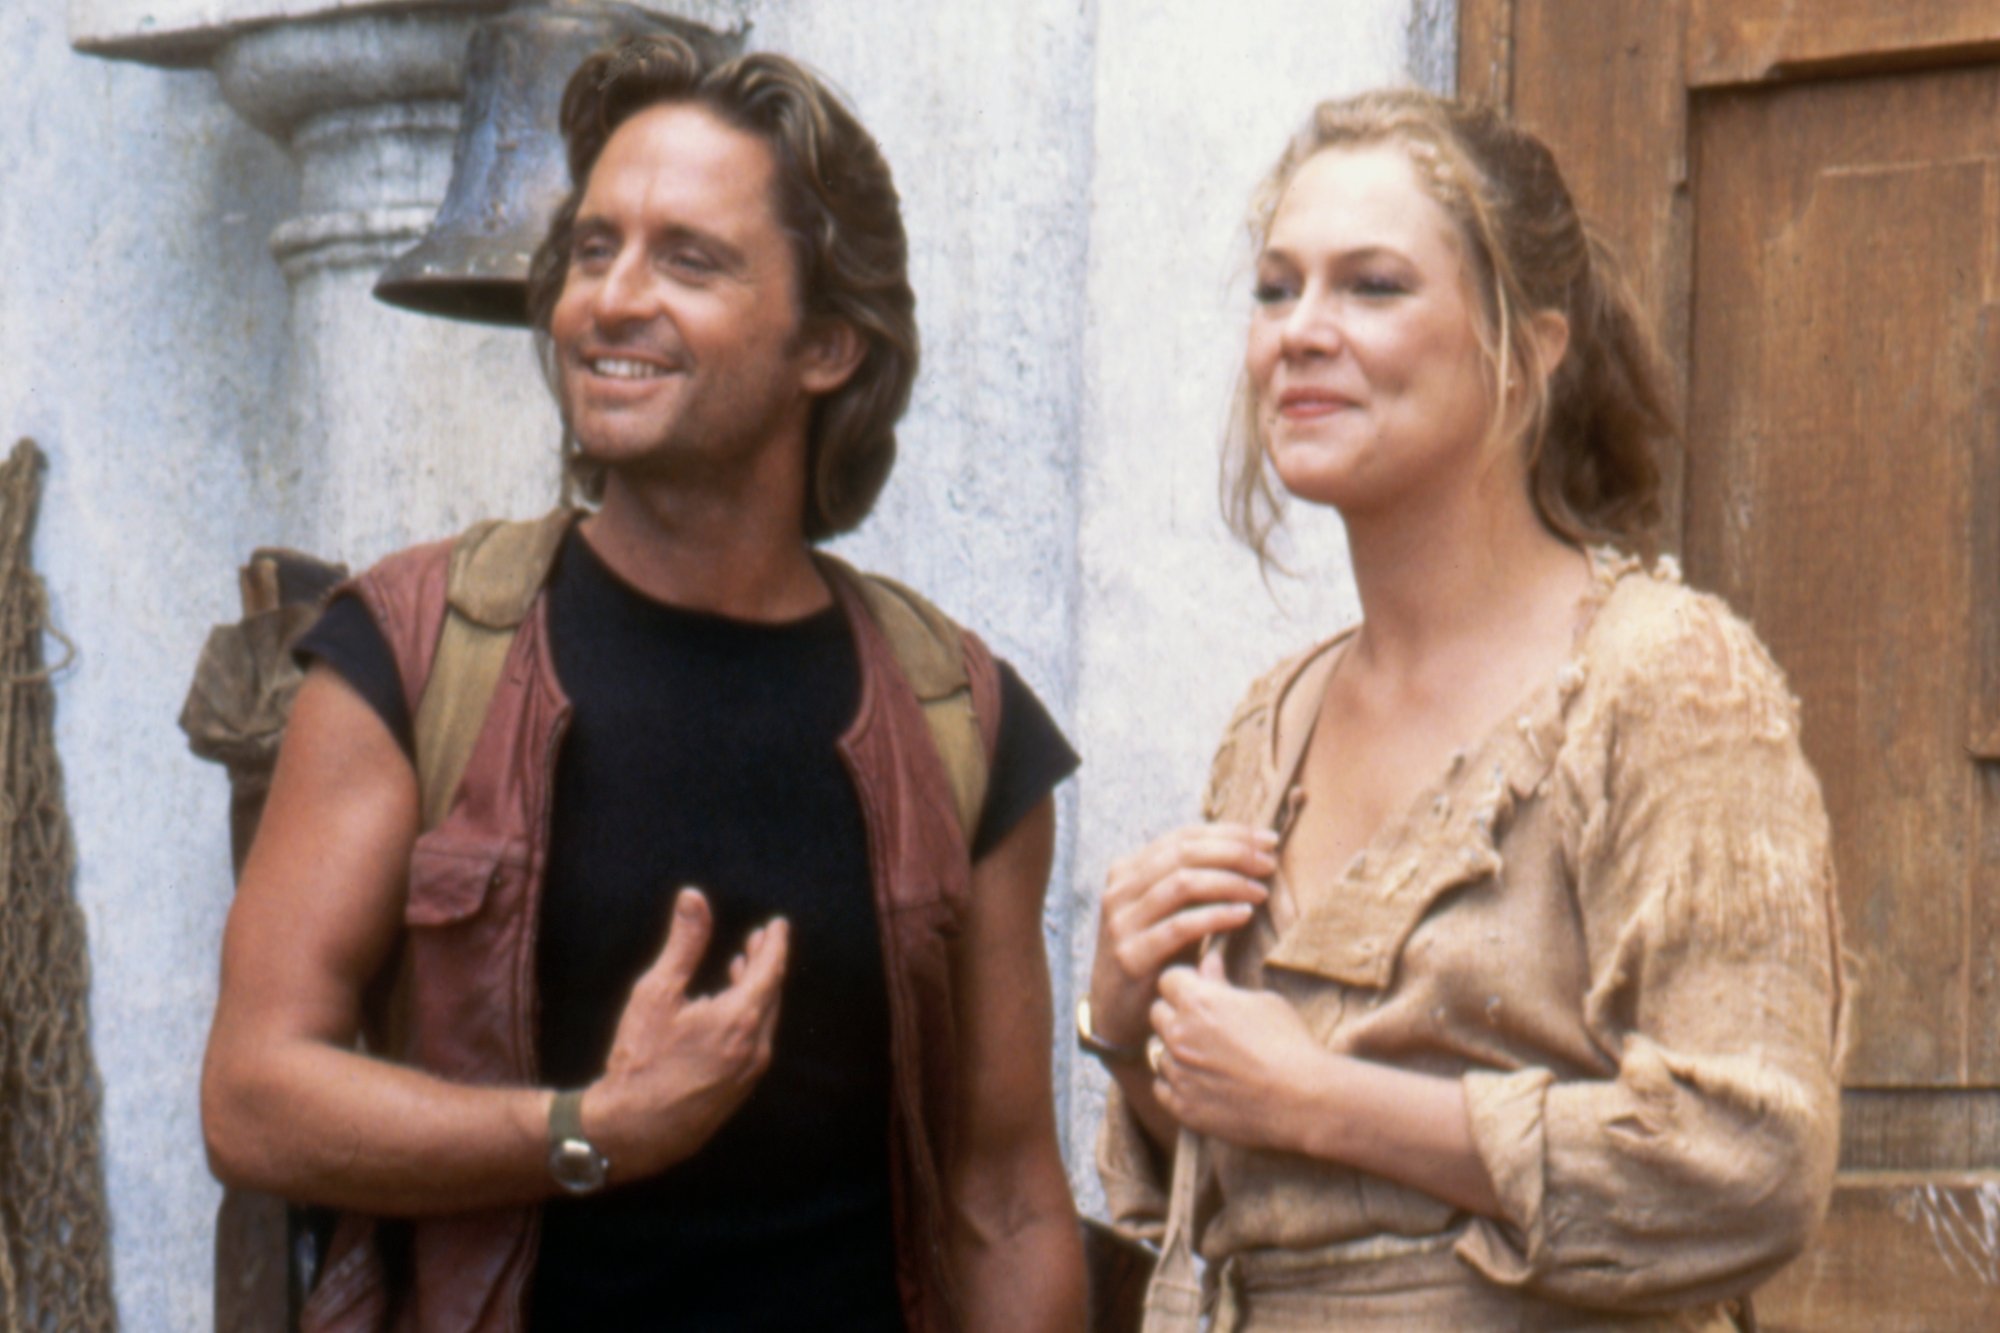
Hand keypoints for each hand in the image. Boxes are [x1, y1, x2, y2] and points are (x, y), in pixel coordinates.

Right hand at [582, 888, 788, 1180]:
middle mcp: (754, 1046)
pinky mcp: (737, 1090)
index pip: (771, 971)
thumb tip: (694, 897)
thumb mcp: (657, 993)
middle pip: (771, 994)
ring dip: (757, 991)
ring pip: (763, 1020)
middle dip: (766, 964)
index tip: (777, 925)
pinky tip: (727, 1014)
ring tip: (741, 969)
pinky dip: (748, 1018)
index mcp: (741, 1019)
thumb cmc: (642, 1060)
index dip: (775, 944)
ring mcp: (748, 1073)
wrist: (634, 1130)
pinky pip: (753, 1043)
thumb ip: (683, 943)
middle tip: (759, 940)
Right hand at [1088, 823, 1273, 1050]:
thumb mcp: (1168, 912)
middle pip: (1184, 854)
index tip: (1268, 841)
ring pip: (1182, 883)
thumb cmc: (1156, 956)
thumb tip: (1247, 851)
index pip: (1183, 836)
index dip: (1229, 834)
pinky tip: (1243, 916)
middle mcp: (1119, 890)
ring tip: (1259, 891)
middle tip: (1269, 863)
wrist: (1116, 1011)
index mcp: (1127, 870)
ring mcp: (1121, 922)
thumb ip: (1191, 882)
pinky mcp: (1131, 955)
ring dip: (1229, 882)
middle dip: (1233, 853)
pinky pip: (1180, 926)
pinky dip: (1216, 916)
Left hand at [1147, 950, 1330, 1152]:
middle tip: (1204, 1025)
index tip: (1199, 991)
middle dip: (1176, 1014)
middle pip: (1157, 1013)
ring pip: (1159, 1051)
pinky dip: (1177, 1083)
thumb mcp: (1263, 1002)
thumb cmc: (1290, 1045)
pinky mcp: (1182, 1106)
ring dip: (1176, 1051)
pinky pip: (1162, 1086)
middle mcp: (1180, 1035)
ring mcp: (1179, 1073)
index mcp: (1199, 1002)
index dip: (1184, 983)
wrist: (1304, 1100)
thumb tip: (1208, 962)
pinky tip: (1202, 1082)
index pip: (1168, 979)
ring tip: (1209, 1058)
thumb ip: (1225, 983)